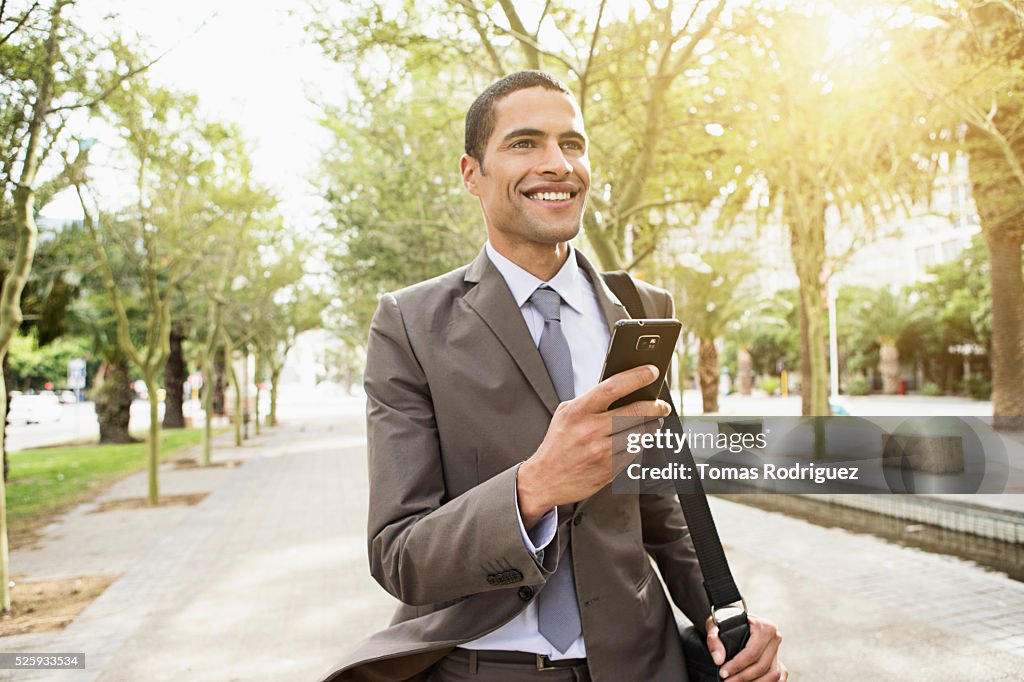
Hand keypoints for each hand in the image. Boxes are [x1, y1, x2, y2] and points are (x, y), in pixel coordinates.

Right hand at [517, 364, 668, 526]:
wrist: (545, 479)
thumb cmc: (558, 442)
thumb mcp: (566, 414)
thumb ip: (590, 400)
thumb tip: (624, 388)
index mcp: (578, 411)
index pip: (613, 387)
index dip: (636, 377)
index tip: (651, 372)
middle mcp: (590, 431)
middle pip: (634, 411)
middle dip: (655, 406)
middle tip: (662, 404)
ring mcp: (601, 452)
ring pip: (640, 434)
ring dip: (652, 425)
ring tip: (653, 421)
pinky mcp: (609, 470)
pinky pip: (635, 452)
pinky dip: (640, 443)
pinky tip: (638, 439)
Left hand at [705, 614, 785, 680]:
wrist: (735, 619)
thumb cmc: (726, 621)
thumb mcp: (715, 625)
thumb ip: (714, 640)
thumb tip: (718, 660)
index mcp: (764, 627)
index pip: (752, 652)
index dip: (737, 665)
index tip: (723, 673)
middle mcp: (775, 638)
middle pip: (762, 665)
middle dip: (743, 677)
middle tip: (727, 681)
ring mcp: (778, 651)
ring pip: (772, 674)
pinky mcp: (779, 662)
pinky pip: (778, 678)